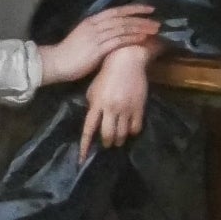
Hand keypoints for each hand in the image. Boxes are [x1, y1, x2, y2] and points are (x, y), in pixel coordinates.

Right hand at [39, 3, 159, 84]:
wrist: (56, 62)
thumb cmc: (69, 53)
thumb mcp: (84, 36)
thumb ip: (98, 33)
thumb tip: (115, 34)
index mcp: (91, 21)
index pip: (117, 11)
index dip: (134, 9)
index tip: (149, 9)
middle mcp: (95, 25)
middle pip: (122, 18)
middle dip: (141, 19)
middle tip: (157, 21)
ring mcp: (96, 36)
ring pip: (122, 28)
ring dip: (140, 28)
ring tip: (155, 29)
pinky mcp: (97, 49)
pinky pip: (118, 41)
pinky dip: (131, 38)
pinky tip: (142, 39)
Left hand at [80, 45, 151, 161]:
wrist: (127, 60)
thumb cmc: (106, 73)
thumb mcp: (94, 89)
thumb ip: (93, 105)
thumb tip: (94, 120)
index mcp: (97, 104)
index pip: (88, 129)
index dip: (85, 145)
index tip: (81, 158)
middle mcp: (111, 108)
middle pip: (108, 135)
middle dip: (106, 143)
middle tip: (107, 144)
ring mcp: (126, 108)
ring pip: (122, 134)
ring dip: (119, 139)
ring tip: (118, 139)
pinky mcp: (139, 107)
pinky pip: (136, 127)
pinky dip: (132, 132)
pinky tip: (129, 131)